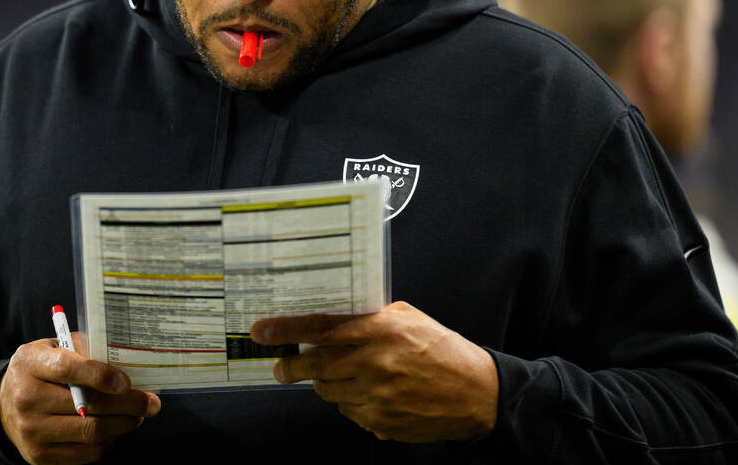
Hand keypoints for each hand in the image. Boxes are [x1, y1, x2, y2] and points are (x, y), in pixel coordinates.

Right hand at [0, 338, 160, 463]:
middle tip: (151, 403)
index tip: (127, 382)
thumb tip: (127, 361)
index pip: (68, 369)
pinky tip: (116, 429)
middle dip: (128, 405)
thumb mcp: (55, 347)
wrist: (5, 404)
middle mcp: (27, 398)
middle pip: (88, 406)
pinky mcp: (38, 455)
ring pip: (91, 432)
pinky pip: (85, 453)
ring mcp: (31, 430)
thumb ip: (85, 349)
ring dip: (123, 425)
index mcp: (30, 363)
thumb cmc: (41, 369)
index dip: (101, 375)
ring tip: (138, 416)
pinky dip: (108, 442)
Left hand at [251, 301, 497, 442]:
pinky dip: (351, 402)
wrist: (476, 392)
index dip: (286, 330)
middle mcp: (373, 363)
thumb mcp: (408, 318)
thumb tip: (330, 315)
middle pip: (314, 366)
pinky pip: (347, 411)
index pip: (320, 328)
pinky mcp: (379, 422)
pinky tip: (372, 393)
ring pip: (327, 391)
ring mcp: (375, 396)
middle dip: (290, 366)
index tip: (262, 331)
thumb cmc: (441, 350)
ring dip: (326, 384)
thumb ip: (369, 316)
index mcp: (379, 330)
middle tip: (281, 366)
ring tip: (347, 375)